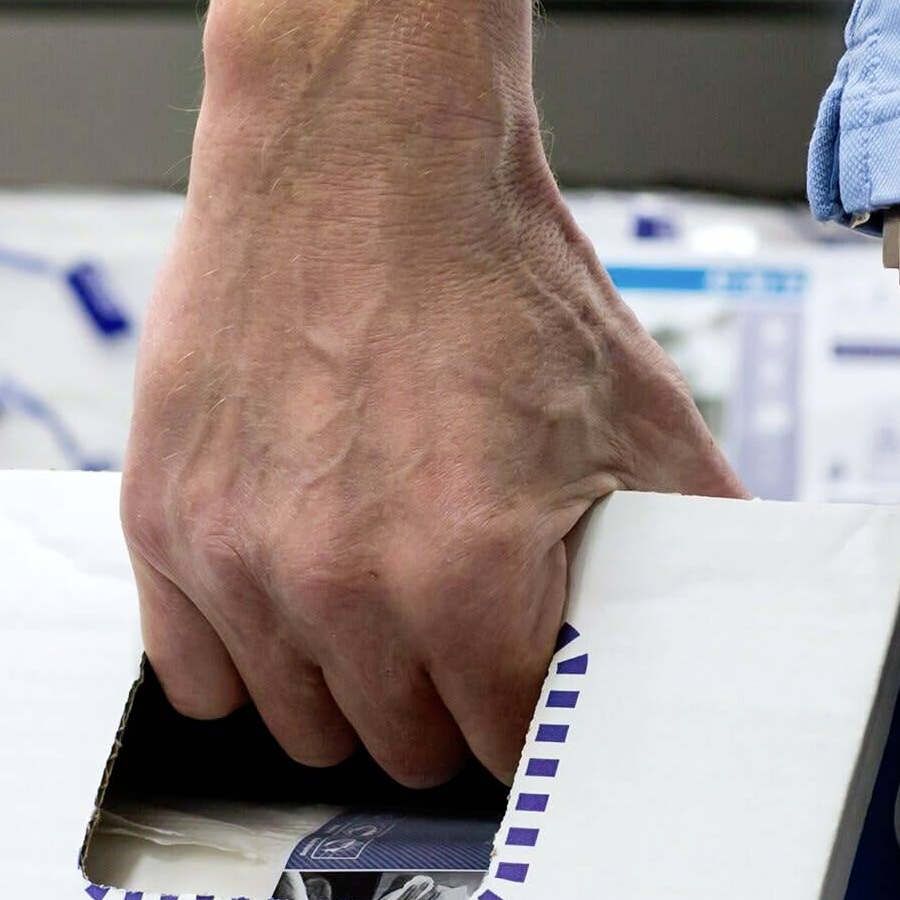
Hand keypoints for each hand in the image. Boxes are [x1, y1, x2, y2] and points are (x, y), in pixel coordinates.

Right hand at [122, 65, 744, 786]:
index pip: (504, 744)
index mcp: (469, 577)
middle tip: (460, 639)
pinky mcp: (164, 522)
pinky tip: (286, 608)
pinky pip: (193, 676)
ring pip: (299, 728)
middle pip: (402, 749)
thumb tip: (735, 624)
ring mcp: (241, 560)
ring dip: (346, 690)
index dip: (529, 716)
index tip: (528, 685)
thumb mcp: (639, 413)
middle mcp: (343, 586)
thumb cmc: (493, 273)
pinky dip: (241, 661)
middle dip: (444, 708)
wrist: (365, 150)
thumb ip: (691, 538)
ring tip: (379, 613)